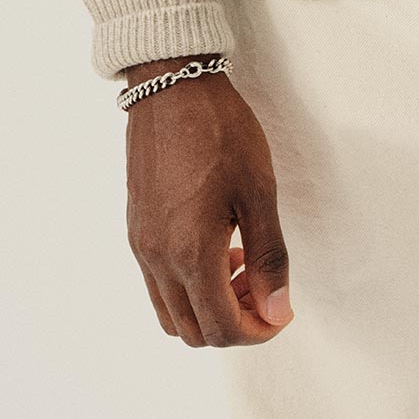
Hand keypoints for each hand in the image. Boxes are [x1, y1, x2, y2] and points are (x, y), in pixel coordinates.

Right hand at [122, 57, 292, 346]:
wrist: (171, 85)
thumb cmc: (220, 131)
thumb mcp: (258, 191)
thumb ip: (270, 257)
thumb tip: (277, 311)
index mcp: (190, 253)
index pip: (222, 329)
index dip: (257, 332)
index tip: (282, 311)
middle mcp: (157, 259)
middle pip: (194, 331)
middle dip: (235, 323)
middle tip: (265, 288)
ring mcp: (141, 245)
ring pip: (171, 313)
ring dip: (209, 306)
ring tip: (242, 264)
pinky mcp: (136, 228)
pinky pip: (158, 284)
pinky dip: (189, 285)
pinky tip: (217, 245)